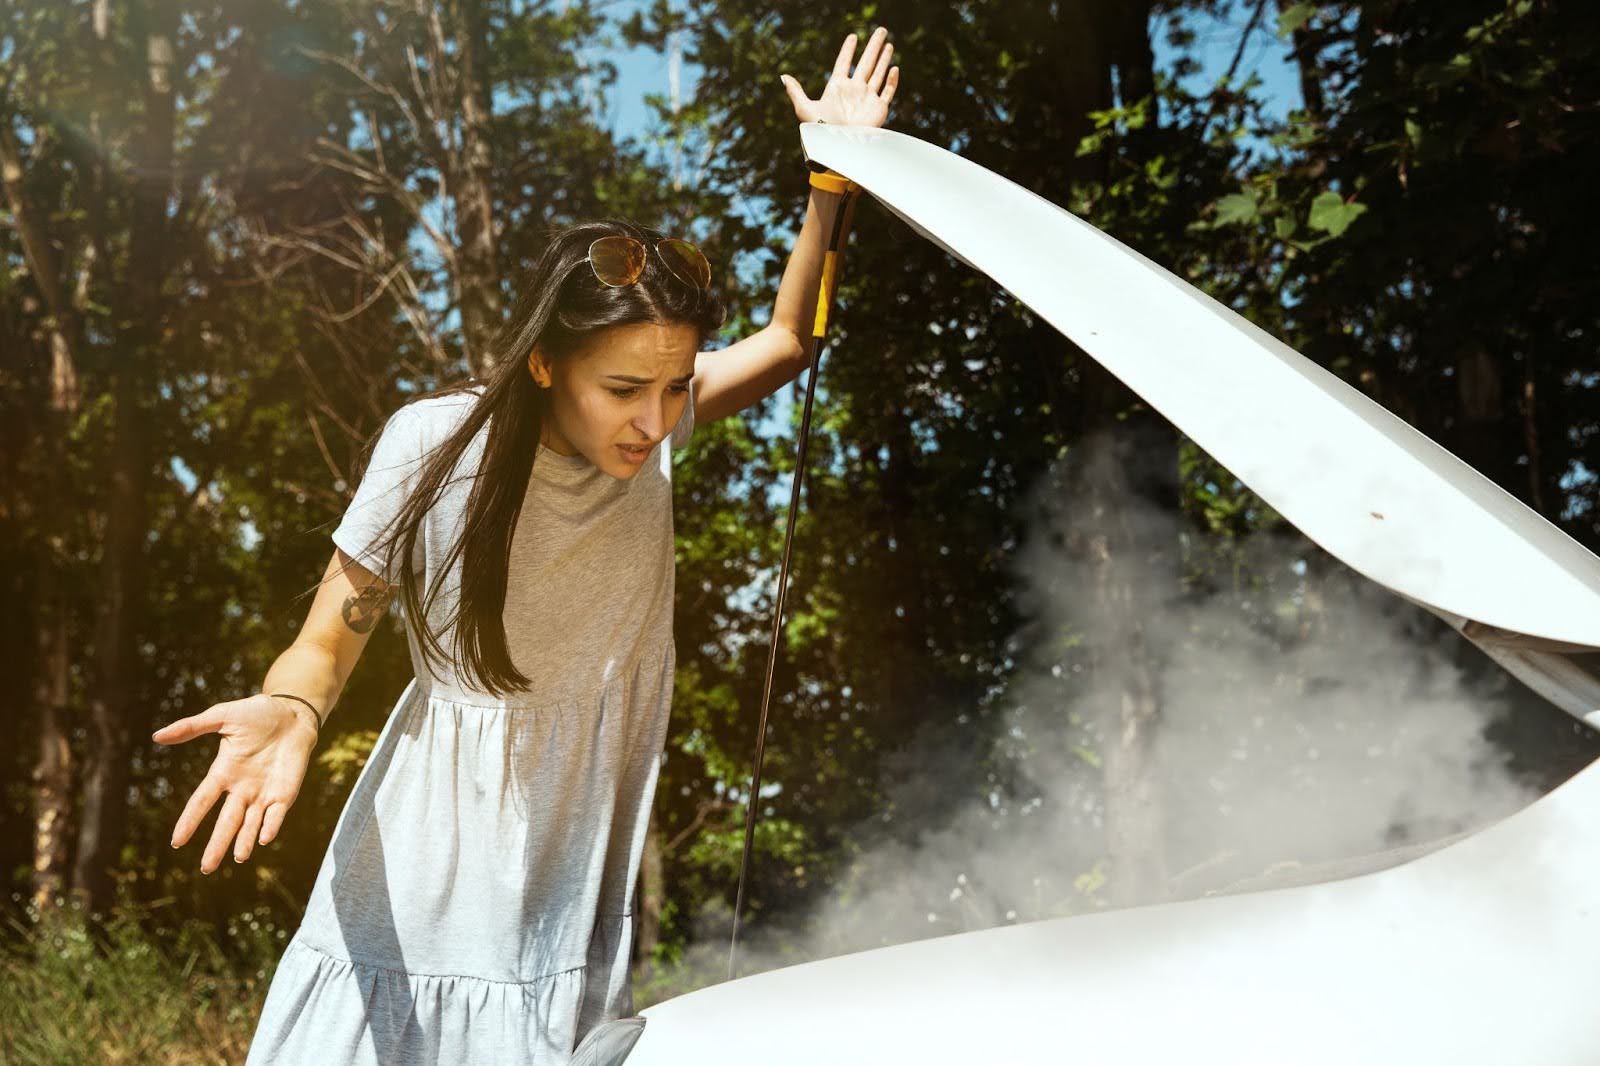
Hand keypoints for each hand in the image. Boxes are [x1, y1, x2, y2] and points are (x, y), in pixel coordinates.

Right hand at [151, 693, 318, 874]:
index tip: (177, 842)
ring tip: (237, 859)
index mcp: (223, 773)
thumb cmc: (257, 713)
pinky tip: (264, 839)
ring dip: (244, 841)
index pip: (202, 801)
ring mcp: (264, 793)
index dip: (190, 821)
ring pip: (251, 824)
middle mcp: (241, 788)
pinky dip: (271, 826)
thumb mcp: (223, 717)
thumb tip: (157, 736)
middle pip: (226, 821)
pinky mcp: (285, 793)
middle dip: (217, 844)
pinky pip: (276, 814)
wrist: (293, 712)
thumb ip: (192, 727)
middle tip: (206, 868)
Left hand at [781, 26, 899, 128]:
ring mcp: (867, 99)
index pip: (844, 63)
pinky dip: (892, 80)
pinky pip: (887, 91)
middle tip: (881, 30)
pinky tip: (894, 67)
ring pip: (878, 74)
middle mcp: (854, 90)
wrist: (839, 148)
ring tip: (888, 44)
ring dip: (883, 59)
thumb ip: (795, 92)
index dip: (848, 50)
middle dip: (873, 46)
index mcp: (837, 87)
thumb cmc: (820, 130)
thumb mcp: (804, 109)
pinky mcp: (878, 109)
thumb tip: (783, 76)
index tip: (853, 37)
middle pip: (866, 63)